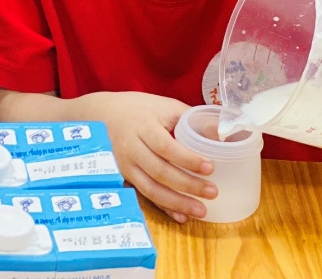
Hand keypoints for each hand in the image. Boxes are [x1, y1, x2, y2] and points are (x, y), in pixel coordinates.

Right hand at [80, 92, 215, 223]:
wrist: (99, 115)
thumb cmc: (137, 109)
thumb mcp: (162, 105)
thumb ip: (189, 118)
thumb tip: (222, 130)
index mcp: (143, 125)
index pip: (165, 146)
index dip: (187, 159)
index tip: (210, 167)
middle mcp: (131, 147)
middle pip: (159, 171)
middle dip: (187, 185)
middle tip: (213, 192)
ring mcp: (125, 165)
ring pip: (151, 188)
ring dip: (177, 202)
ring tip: (201, 211)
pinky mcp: (124, 177)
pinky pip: (145, 196)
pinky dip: (163, 208)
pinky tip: (181, 216)